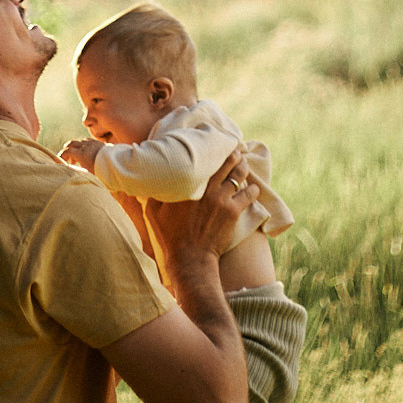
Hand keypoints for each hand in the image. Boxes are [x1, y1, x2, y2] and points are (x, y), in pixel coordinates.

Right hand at [59, 137, 103, 172]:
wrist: (117, 165)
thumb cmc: (103, 173)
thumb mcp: (89, 176)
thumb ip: (78, 173)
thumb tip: (70, 174)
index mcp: (81, 154)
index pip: (67, 151)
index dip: (62, 156)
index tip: (60, 161)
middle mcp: (85, 146)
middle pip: (71, 143)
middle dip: (67, 150)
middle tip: (67, 159)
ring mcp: (92, 143)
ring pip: (79, 141)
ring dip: (75, 148)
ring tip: (77, 158)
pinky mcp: (99, 142)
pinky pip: (87, 140)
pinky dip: (83, 145)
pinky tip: (86, 152)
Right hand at [144, 150, 258, 273]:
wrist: (190, 259)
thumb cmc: (170, 236)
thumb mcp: (153, 212)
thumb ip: (153, 192)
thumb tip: (149, 179)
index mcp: (188, 183)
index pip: (205, 157)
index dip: (213, 148)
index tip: (216, 144)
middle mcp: (207, 187)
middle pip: (227, 161)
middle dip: (233, 154)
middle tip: (234, 151)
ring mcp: (222, 199)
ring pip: (239, 174)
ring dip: (243, 167)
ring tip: (244, 164)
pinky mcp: (233, 212)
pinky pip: (249, 194)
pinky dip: (253, 189)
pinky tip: (253, 188)